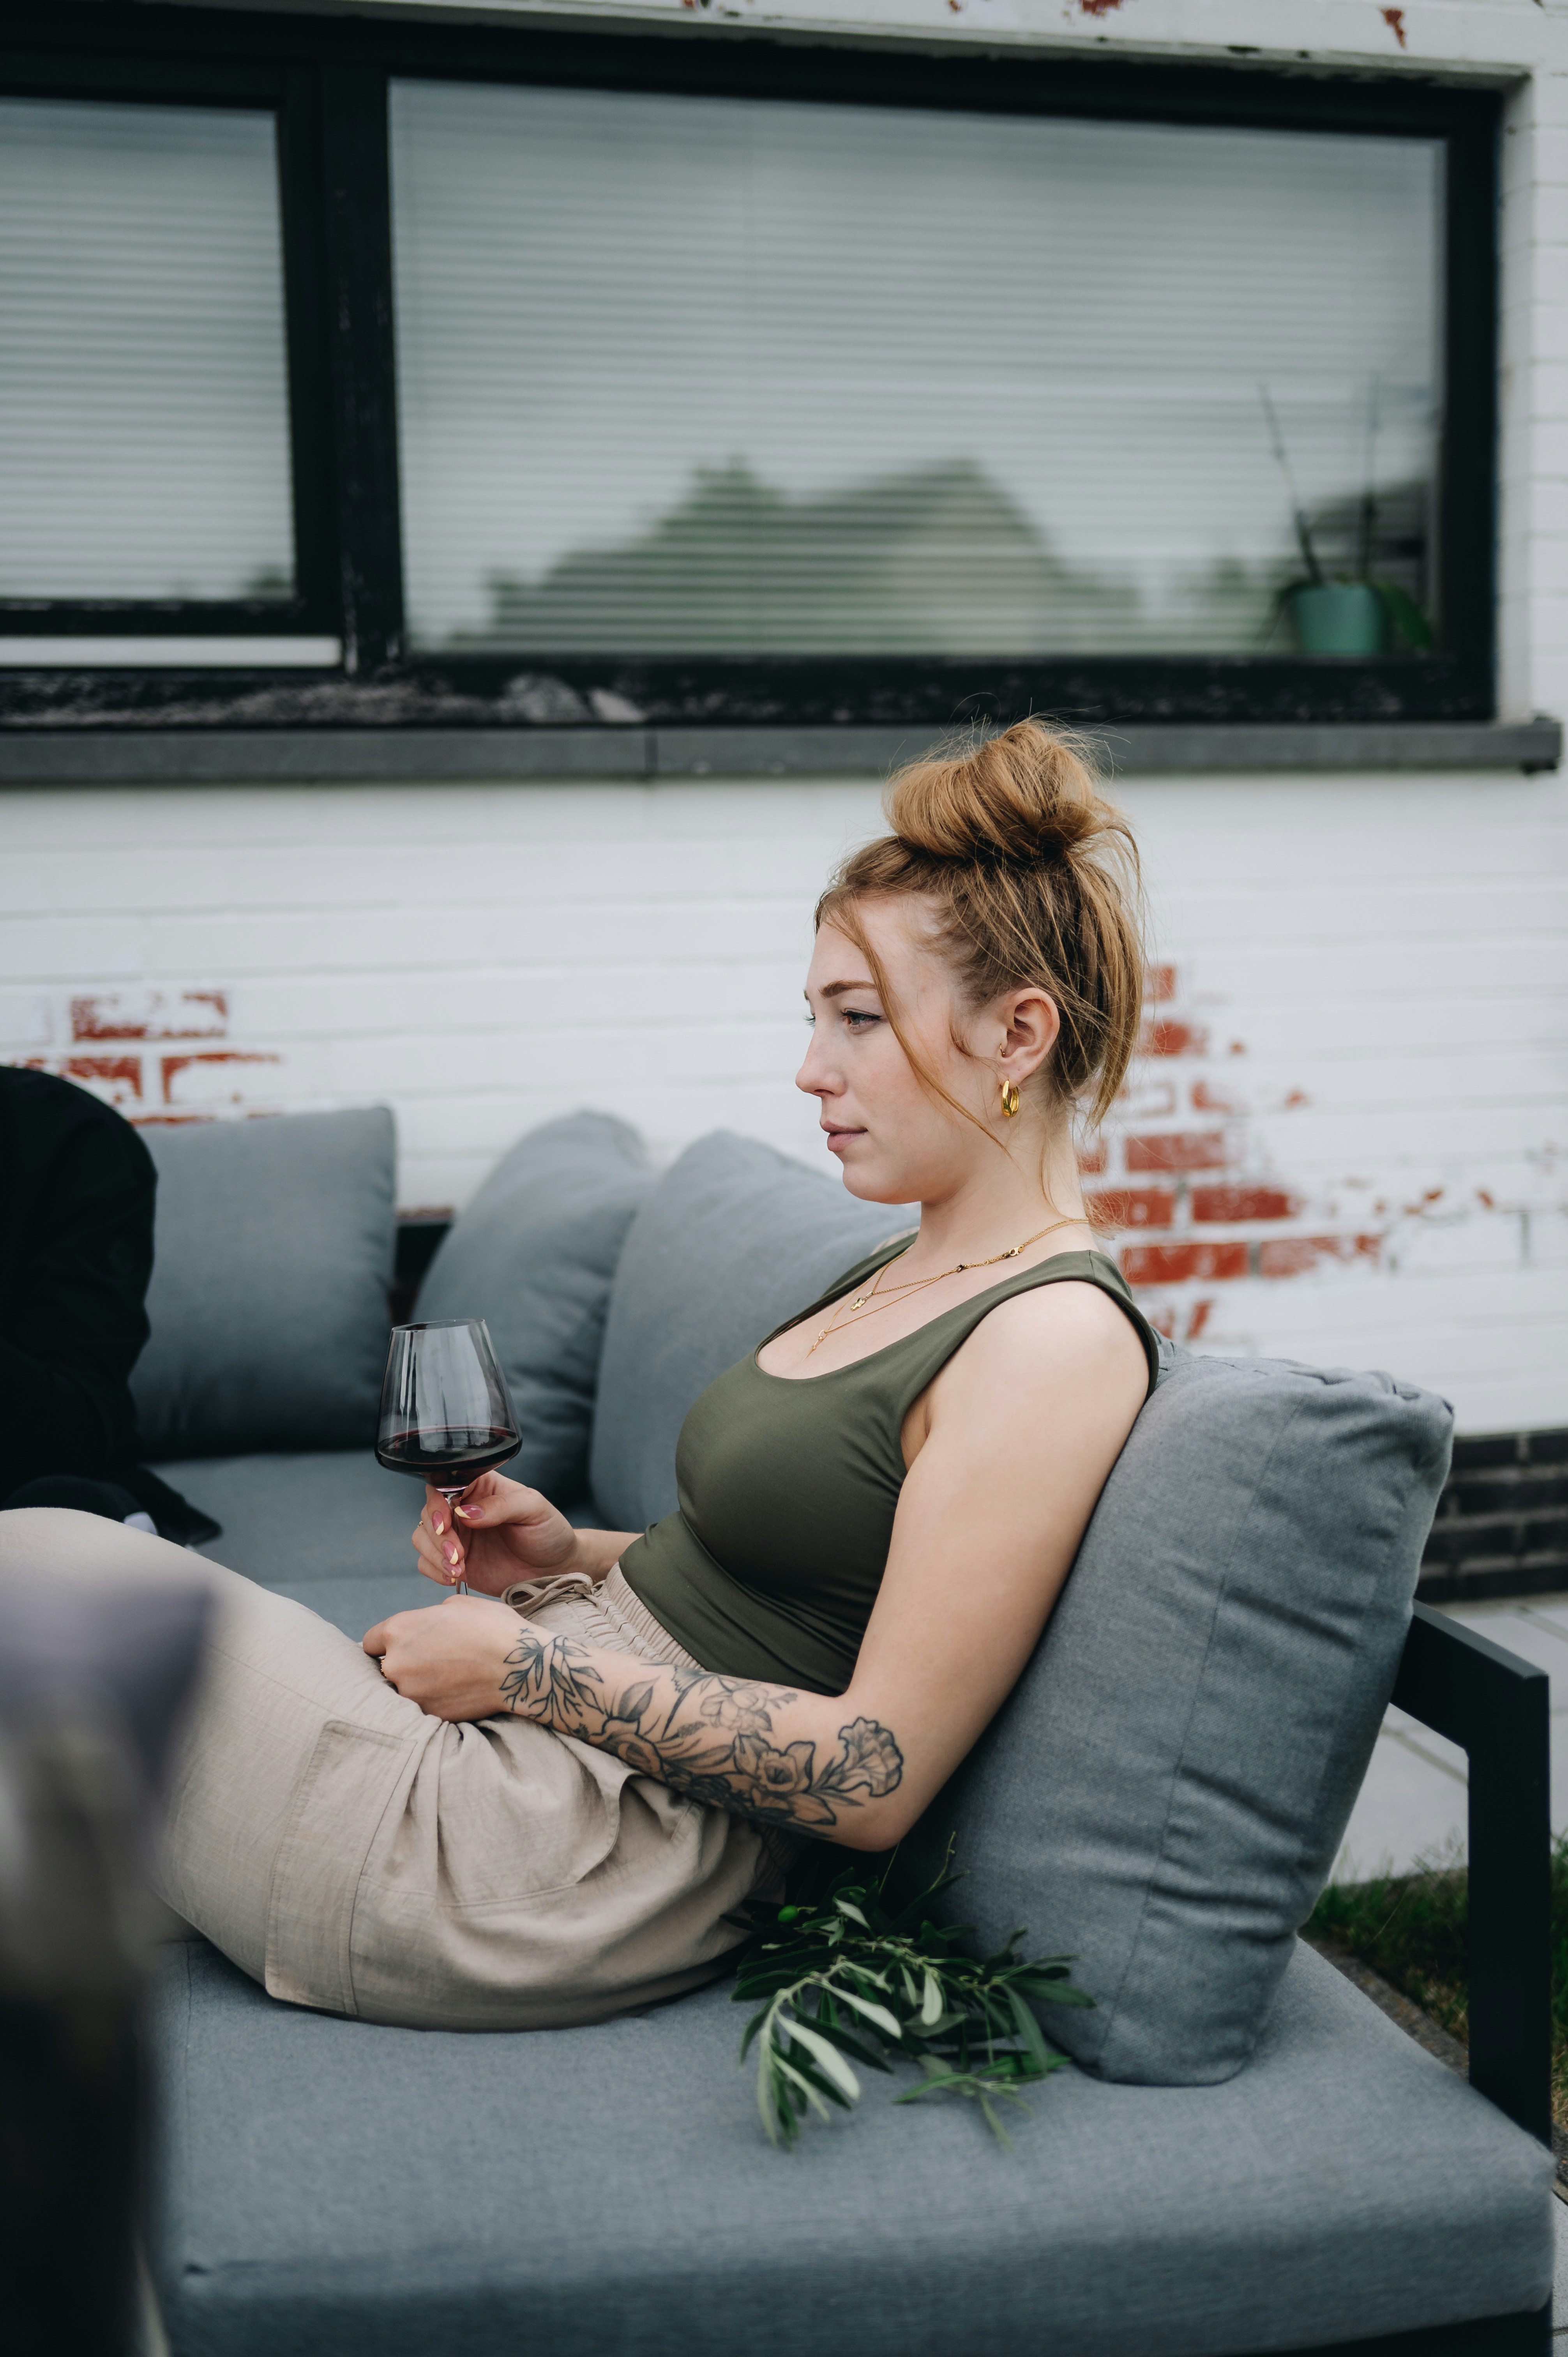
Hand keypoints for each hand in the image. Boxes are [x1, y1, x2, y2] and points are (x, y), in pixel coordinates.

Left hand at [363, 1593, 522, 1719]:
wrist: (519, 1665)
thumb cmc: (492, 1627)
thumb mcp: (458, 1604)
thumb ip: (430, 1616)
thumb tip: (428, 1625)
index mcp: (399, 1630)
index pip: (370, 1642)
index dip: (386, 1643)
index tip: (402, 1646)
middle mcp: (396, 1663)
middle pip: (386, 1668)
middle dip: (404, 1665)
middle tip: (432, 1662)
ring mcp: (410, 1693)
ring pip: (404, 1689)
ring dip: (418, 1685)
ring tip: (448, 1677)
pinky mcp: (428, 1714)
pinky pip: (422, 1706)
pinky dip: (434, 1700)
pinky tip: (457, 1691)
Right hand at [413, 1472, 582, 1596]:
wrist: (556, 1568)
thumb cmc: (548, 1530)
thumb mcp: (533, 1509)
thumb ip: (501, 1506)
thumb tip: (466, 1512)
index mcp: (481, 1487)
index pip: (444, 1485)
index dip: (438, 1504)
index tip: (445, 1524)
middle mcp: (463, 1509)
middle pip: (428, 1513)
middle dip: (437, 1537)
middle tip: (457, 1554)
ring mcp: (458, 1536)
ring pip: (422, 1538)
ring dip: (434, 1554)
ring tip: (459, 1569)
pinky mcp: (455, 1562)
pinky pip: (427, 1563)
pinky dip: (434, 1570)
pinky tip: (455, 1576)